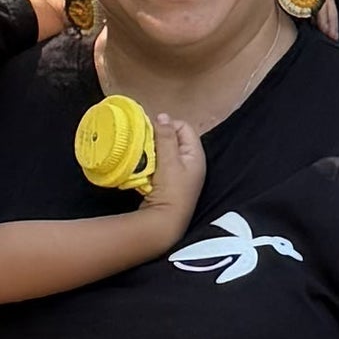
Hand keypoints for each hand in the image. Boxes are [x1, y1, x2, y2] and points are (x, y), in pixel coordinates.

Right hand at [140, 113, 204, 231]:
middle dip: (158, 138)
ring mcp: (181, 174)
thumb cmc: (171, 191)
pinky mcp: (170, 183)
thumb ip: (165, 137)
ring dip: (153, 151)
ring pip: (165, 151)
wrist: (166, 223)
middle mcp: (191, 162)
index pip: (184, 127)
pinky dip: (152, 163)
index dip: (167, 125)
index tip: (151, 131)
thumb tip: (162, 116)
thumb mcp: (169, 161)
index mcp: (196, 154)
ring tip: (143, 154)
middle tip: (144, 143)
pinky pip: (160, 164)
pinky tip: (144, 167)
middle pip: (174, 138)